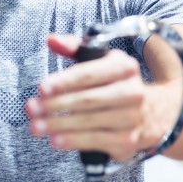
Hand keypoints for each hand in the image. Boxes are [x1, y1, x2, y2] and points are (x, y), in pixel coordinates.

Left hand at [25, 34, 180, 160]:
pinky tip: (55, 140)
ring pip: (88, 122)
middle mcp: (132, 92)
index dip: (63, 81)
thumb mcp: (100, 60)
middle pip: (87, 100)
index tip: (41, 88)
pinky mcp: (127, 140)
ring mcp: (131, 118)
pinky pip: (95, 141)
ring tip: (35, 126)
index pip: (89, 74)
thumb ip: (74, 47)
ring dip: (58, 124)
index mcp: (124, 67)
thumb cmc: (114, 83)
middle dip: (54, 105)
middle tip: (31, 108)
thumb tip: (51, 40)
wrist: (152, 113)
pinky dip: (73, 141)